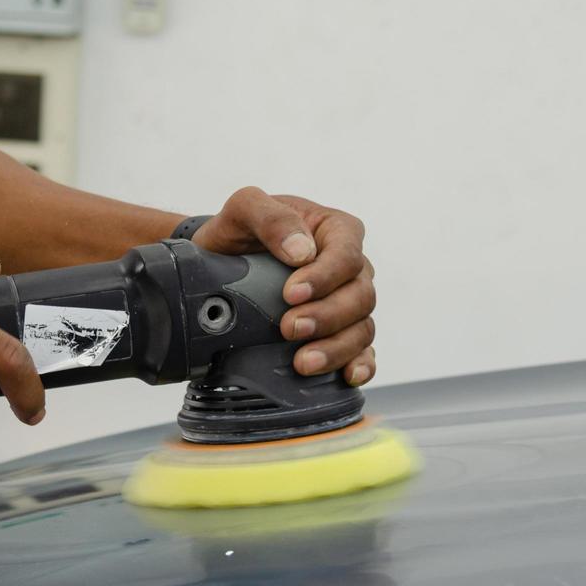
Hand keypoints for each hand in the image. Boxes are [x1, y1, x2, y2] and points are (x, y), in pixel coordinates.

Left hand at [193, 187, 375, 384]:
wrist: (221, 264)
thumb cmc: (239, 232)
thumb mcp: (245, 209)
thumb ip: (272, 218)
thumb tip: (302, 252)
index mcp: (337, 232)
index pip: (347, 256)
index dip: (324, 278)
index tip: (291, 294)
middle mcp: (351, 269)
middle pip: (360, 296)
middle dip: (327, 317)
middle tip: (289, 328)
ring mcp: (349, 303)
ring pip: (362, 328)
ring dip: (337, 348)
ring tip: (303, 362)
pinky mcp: (341, 332)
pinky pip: (363, 352)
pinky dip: (360, 365)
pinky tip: (346, 377)